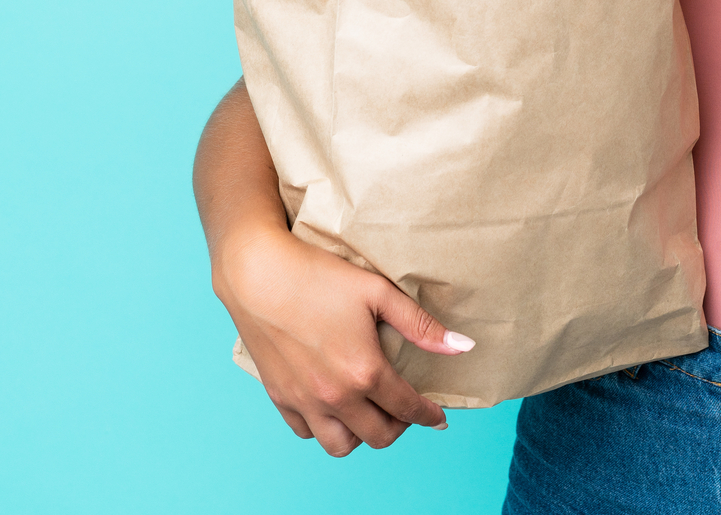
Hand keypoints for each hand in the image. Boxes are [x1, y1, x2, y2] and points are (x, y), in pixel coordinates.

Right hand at [213, 224, 472, 455]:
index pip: (407, 409)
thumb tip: (462, 347)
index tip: (439, 417)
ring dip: (362, 435)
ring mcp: (304, 401)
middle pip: (378, 436)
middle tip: (405, 408)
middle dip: (401, 427)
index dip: (429, 416)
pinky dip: (325, 428)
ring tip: (370, 412)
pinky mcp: (280, 397)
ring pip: (340, 445)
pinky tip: (334, 407)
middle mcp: (335, 396)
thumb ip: (420, 325)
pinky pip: (307, 432)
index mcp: (364, 372)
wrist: (258, 274)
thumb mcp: (377, 292)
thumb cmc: (318, 277)